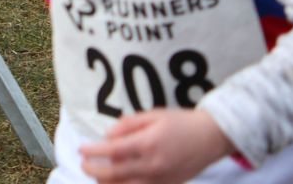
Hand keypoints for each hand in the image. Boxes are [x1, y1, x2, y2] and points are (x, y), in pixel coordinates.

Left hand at [79, 108, 234, 183]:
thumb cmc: (182, 122)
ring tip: (95, 175)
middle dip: (94, 170)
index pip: (113, 151)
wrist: (210, 137)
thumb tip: (108, 135)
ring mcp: (158, 180)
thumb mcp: (155, 115)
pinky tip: (114, 183)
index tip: (82, 148)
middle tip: (83, 163)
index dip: (94, 151)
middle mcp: (151, 165)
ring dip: (105, 183)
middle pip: (114, 174)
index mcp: (148, 144)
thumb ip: (129, 124)